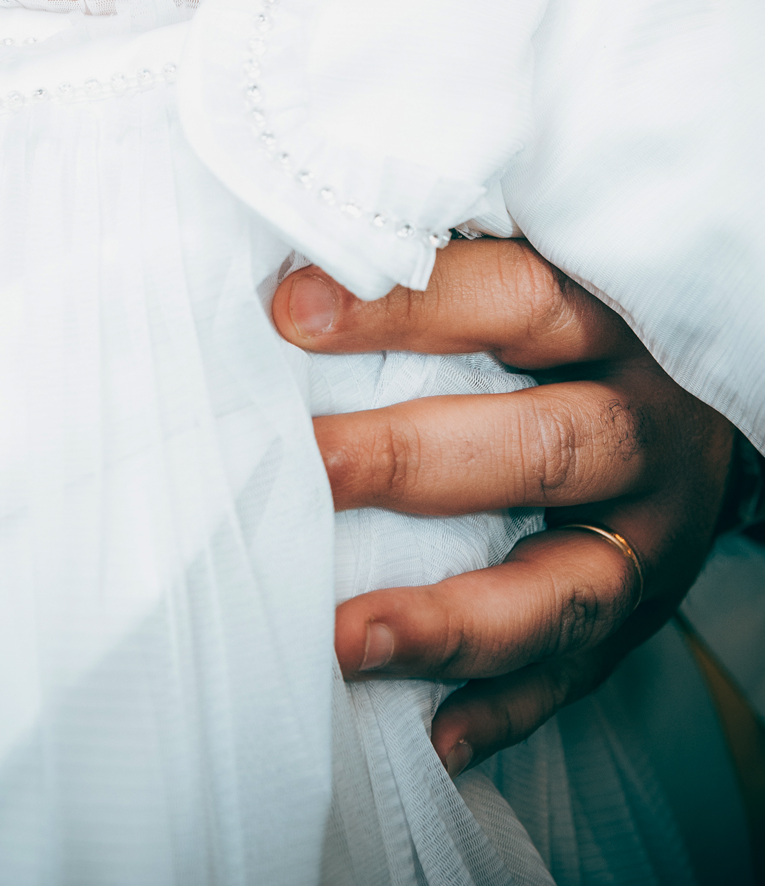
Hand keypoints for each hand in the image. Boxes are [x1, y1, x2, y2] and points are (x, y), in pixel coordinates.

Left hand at [271, 241, 733, 776]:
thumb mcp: (545, 271)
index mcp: (611, 321)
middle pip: (539, 446)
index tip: (292, 311)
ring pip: (564, 586)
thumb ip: (451, 267)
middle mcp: (641, 427)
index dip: (405, 305)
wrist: (704, 409)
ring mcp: (648, 536)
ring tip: (344, 638)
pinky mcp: (639, 615)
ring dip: (451, 618)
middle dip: (409, 459)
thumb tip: (300, 260)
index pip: (515, 300)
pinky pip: (576, 675)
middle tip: (305, 468)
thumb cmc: (580, 327)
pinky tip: (429, 736)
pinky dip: (503, 709)